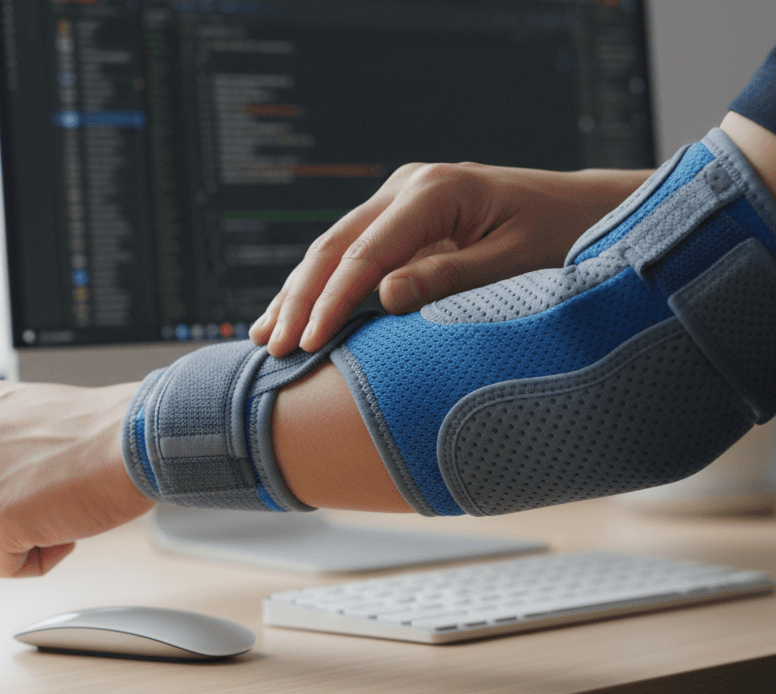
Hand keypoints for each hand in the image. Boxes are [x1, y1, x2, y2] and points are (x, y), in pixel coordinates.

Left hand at [0, 380, 153, 576]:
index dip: (6, 494)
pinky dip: (38, 562)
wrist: (138, 440)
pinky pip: (4, 567)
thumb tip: (6, 490)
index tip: (45, 487)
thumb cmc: (112, 433)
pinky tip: (69, 535)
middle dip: (2, 523)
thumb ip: (11, 448)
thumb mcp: (43, 421)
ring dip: (20, 543)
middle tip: (50, 511)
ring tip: (64, 520)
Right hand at [249, 163, 651, 356]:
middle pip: (334, 246)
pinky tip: (292, 313)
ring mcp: (400, 198)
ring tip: (264, 337)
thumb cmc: (560, 236)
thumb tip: (383, 297)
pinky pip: (350, 253)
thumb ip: (448, 277)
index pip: (365, 253)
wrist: (586, 208)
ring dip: (298, 293)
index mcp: (435, 191)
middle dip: (300, 300)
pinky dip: (320, 285)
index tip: (307, 344)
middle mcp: (408, 187)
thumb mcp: (513, 261)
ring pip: (332, 248)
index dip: (331, 301)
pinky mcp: (400, 217)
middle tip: (273, 348)